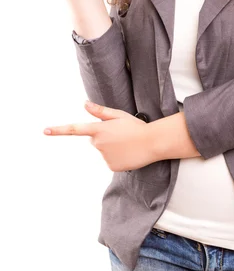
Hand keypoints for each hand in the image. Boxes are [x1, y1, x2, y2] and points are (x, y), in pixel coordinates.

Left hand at [43, 102, 157, 171]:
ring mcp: (104, 156)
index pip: (75, 129)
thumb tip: (85, 104)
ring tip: (127, 143)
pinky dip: (118, 157)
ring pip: (103, 150)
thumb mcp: (119, 115)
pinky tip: (128, 152)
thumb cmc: (136, 126)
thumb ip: (100, 111)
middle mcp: (98, 144)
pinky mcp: (111, 166)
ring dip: (112, 147)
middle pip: (95, 140)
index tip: (45, 130)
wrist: (152, 142)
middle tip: (121, 134)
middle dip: (104, 136)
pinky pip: (110, 161)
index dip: (59, 130)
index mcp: (99, 129)